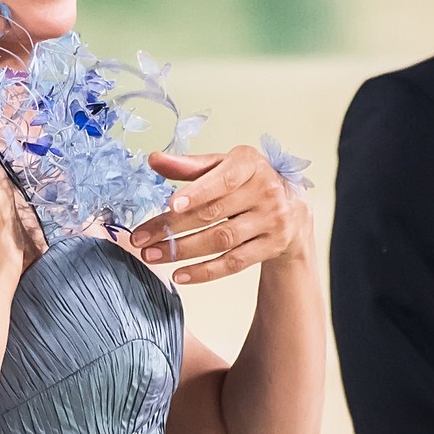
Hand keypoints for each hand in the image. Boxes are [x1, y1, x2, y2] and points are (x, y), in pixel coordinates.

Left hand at [130, 148, 311, 284]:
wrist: (292, 208)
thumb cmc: (247, 183)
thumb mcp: (223, 166)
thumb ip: (189, 166)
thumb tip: (154, 159)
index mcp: (250, 164)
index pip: (223, 179)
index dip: (197, 192)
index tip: (170, 205)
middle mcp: (266, 191)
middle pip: (213, 213)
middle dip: (172, 228)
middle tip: (140, 238)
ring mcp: (272, 220)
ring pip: (221, 240)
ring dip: (182, 250)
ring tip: (151, 255)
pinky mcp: (271, 246)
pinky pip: (234, 263)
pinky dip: (205, 271)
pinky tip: (180, 275)